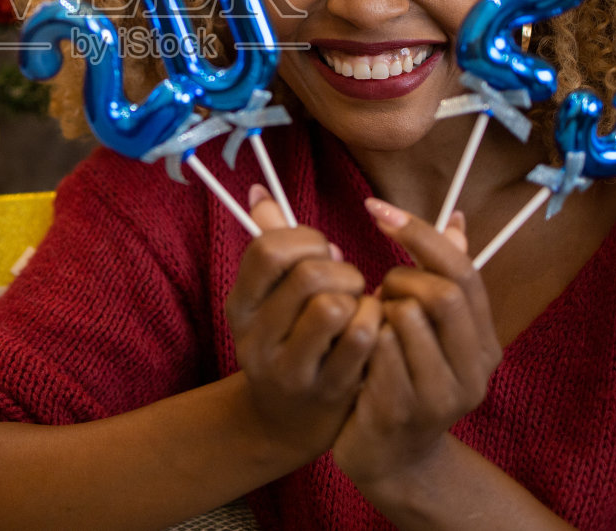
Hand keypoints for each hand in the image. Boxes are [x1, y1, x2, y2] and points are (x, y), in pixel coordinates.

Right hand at [225, 185, 381, 463]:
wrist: (285, 422)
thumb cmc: (288, 340)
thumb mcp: (269, 297)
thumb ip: (269, 243)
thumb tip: (260, 192)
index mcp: (240, 304)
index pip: (269, 249)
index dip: (306, 240)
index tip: (321, 253)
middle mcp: (256, 337)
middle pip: (309, 275)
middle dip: (342, 271)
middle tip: (348, 284)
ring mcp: (289, 368)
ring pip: (336, 306)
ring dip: (359, 300)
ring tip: (359, 309)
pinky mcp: (326, 390)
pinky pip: (362, 337)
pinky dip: (375, 323)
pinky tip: (372, 329)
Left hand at [333, 203, 500, 502]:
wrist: (392, 459)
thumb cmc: (405, 379)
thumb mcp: (433, 333)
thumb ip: (443, 278)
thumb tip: (458, 219)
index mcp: (484, 342)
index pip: (463, 270)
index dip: (419, 233)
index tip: (376, 209)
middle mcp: (474, 370)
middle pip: (442, 294)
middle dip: (400, 280)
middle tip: (380, 293)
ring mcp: (440, 395)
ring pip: (406, 320)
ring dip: (377, 311)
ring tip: (369, 324)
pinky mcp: (402, 411)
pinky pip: (376, 351)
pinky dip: (360, 338)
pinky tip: (354, 348)